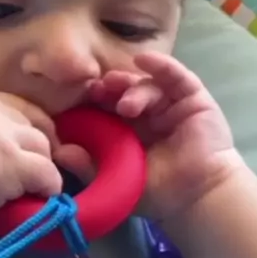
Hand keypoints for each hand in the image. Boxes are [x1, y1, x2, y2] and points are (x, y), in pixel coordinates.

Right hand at [0, 90, 64, 228]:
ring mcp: (3, 135)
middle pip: (35, 124)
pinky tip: (41, 196)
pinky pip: (47, 172)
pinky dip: (48, 186)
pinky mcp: (12, 161)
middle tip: (37, 170)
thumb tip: (12, 147)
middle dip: (40, 148)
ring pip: (43, 147)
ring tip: (33, 186)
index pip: (18, 106)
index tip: (30, 149)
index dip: (31, 127)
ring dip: (43, 168)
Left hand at [87, 52, 239, 221]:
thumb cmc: (159, 193)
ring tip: (125, 106)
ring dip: (132, 88)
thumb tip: (59, 153)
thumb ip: (89, 166)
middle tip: (96, 91)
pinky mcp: (193, 98)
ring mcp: (171, 105)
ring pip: (147, 85)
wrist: (197, 197)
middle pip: (125, 92)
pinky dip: (161, 65)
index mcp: (129, 132)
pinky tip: (145, 60)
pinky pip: (177, 76)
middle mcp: (149, 116)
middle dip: (109, 89)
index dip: (93, 103)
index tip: (77, 101)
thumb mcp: (118, 180)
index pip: (107, 109)